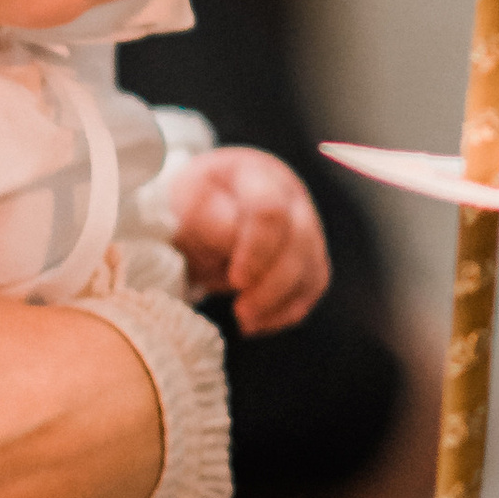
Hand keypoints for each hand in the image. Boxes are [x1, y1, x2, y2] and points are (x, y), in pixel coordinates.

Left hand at [168, 145, 330, 335]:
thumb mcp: (186, 205)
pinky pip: (312, 285)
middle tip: (241, 312)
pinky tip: (259, 323)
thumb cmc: (192, 203)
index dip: (258, 250)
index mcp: (255, 174)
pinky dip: (288, 311)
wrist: (202, 203)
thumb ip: (209, 221)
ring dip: (279, 303)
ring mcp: (306, 223)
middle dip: (272, 284)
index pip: (270, 211)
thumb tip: (235, 245)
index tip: (237, 281)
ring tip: (244, 321)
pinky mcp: (309, 253)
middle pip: (299, 242)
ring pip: (312, 267)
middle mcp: (290, 195)